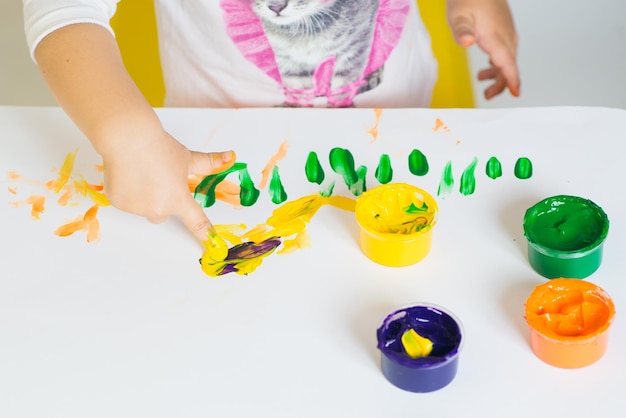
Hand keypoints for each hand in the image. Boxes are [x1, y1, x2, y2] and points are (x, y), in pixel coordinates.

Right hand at [103, 129, 234, 242]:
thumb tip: (229, 157)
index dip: (205, 233)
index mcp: (178, 199)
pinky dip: (128, 191)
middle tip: (159, 179)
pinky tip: (128, 173)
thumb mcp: (187, 157)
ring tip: (142, 172)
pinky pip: (127, 202)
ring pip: (144, 208)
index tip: (211, 244)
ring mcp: (137, 208)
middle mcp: (158, 208)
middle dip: (163, 200)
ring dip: (144, 196)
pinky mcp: (118, 203)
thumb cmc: (159, 147)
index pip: (196, 221)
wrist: (129, 139)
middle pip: (164, 213)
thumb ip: (208, 163)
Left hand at [446, 0, 519, 98]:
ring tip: (482, 79)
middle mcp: (505, 36)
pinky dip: (498, 63)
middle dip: (501, 83)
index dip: (512, 79)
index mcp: (495, 36)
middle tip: (487, 95)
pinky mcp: (504, 30)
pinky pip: (505, 52)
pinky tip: (488, 67)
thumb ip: (462, 31)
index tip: (516, 93)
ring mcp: (507, 33)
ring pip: (507, 59)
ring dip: (498, 74)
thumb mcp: (458, 16)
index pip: (507, 62)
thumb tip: (467, 42)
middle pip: (508, 65)